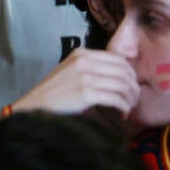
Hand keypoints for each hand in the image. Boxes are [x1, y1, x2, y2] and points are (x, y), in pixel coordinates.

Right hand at [11, 49, 139, 117]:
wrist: (35, 107)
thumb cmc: (54, 94)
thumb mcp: (70, 72)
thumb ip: (90, 69)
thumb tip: (118, 76)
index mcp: (81, 54)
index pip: (118, 58)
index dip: (130, 73)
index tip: (131, 87)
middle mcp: (84, 62)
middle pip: (123, 71)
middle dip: (133, 87)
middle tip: (134, 100)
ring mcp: (84, 77)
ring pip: (122, 85)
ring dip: (130, 99)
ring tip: (128, 108)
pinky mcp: (85, 93)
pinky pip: (115, 98)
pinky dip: (123, 107)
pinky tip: (122, 114)